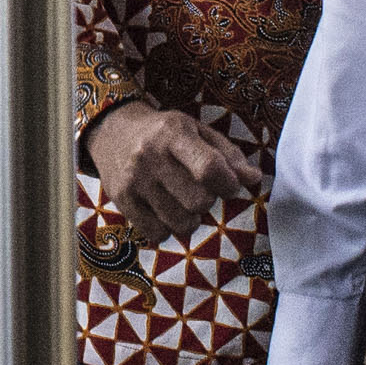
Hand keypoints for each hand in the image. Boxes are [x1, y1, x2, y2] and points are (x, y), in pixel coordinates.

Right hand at [82, 98, 262, 242]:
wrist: (111, 131)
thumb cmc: (163, 132)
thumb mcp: (196, 130)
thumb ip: (228, 155)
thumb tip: (254, 179)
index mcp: (173, 133)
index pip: (209, 168)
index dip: (228, 184)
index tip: (230, 185)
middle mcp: (149, 156)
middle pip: (199, 201)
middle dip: (208, 200)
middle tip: (199, 189)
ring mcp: (133, 181)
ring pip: (181, 223)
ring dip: (190, 217)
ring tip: (182, 200)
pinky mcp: (122, 201)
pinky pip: (158, 234)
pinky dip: (168, 228)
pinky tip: (164, 210)